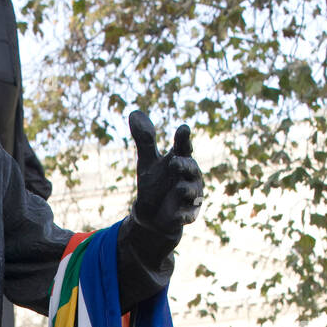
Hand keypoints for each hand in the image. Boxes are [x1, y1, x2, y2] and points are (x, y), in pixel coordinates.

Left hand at [129, 110, 203, 237]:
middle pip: (190, 167)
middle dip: (183, 165)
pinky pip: (187, 214)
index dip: (183, 138)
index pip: (183, 145)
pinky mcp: (189, 214)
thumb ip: (145, 139)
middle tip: (174, 163)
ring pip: (191, 190)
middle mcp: (190, 175)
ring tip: (177, 189)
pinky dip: (182, 214)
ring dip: (183, 190)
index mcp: (181, 159)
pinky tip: (177, 215)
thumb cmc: (154, 184)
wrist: (152, 214)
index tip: (183, 129)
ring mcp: (192, 195)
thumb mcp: (147, 162)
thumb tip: (134, 112)